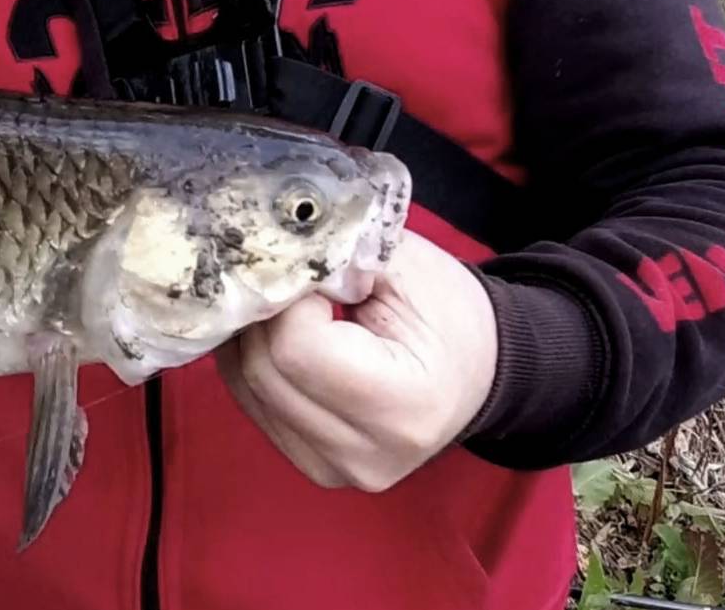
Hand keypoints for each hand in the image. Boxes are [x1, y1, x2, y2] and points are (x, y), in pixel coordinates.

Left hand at [217, 230, 498, 490]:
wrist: (477, 372)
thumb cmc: (450, 313)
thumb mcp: (408, 266)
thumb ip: (340, 256)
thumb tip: (275, 256)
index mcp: (404, 405)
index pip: (298, 347)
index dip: (290, 297)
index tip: (312, 271)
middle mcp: (366, 453)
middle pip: (265, 370)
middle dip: (264, 311)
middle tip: (288, 276)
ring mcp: (336, 469)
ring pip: (247, 387)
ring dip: (251, 334)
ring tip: (286, 301)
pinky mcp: (314, 466)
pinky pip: (253, 404)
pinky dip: (254, 360)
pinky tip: (279, 333)